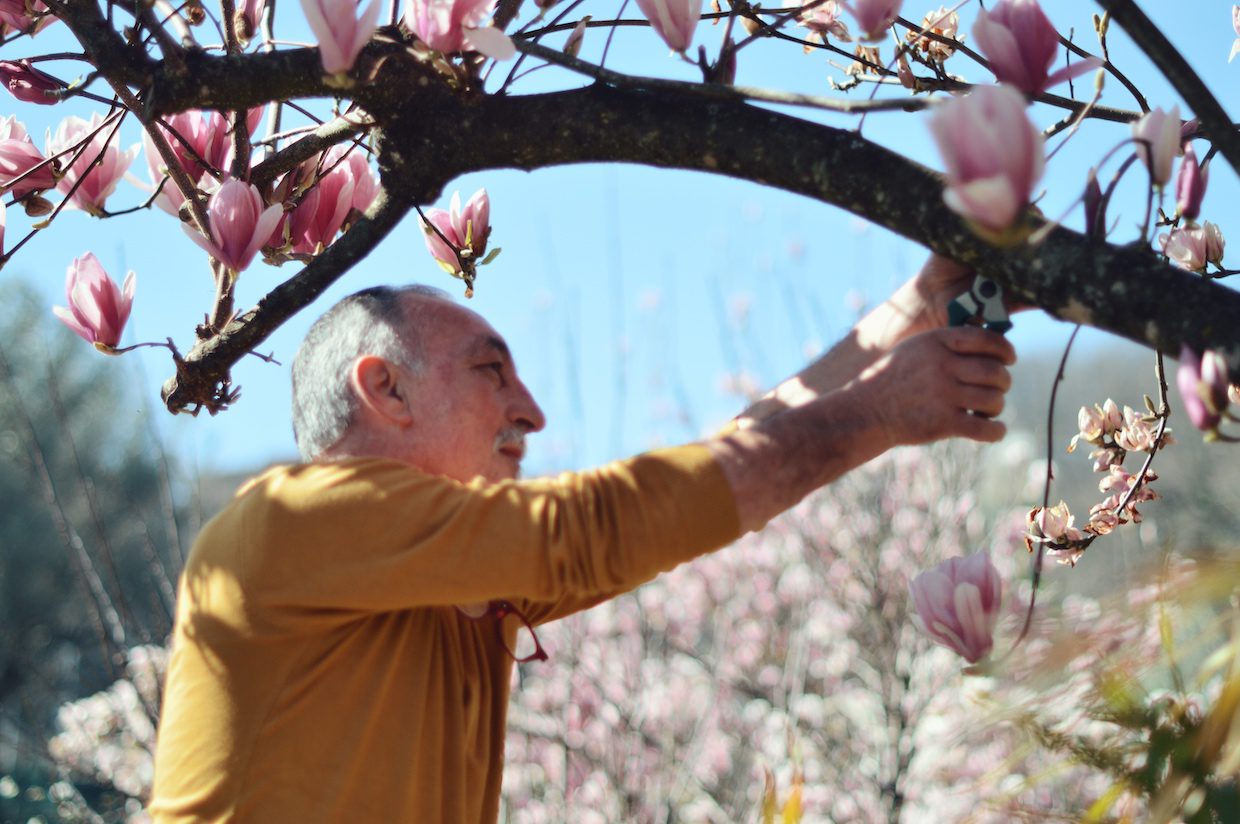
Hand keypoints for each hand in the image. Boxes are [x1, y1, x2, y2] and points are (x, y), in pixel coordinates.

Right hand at [848, 325, 1015, 447]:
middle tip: (998, 387)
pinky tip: (995, 430)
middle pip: (995, 371)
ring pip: (994, 399)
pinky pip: (985, 428)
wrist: (866, 411)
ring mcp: (943, 395)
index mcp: (937, 343)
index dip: (1005, 349)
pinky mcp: (943, 423)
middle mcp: (942, 366)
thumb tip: (988, 348)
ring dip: (997, 406)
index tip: (1009, 359)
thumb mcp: (914, 349)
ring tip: (987, 410)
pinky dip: (996, 431)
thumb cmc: (893, 379)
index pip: (987, 339)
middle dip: (1003, 381)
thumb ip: (947, 344)